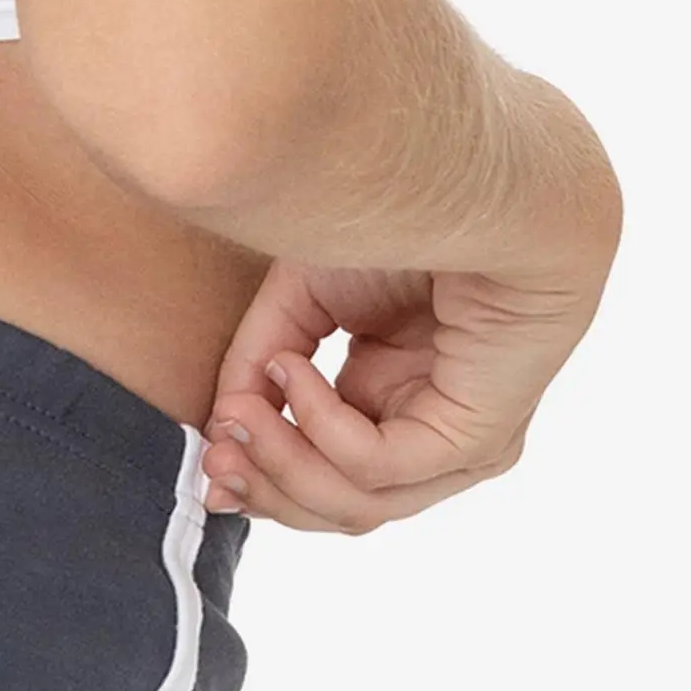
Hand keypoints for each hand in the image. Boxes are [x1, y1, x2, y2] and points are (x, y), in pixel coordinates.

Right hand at [197, 255, 601, 532]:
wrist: (486, 180)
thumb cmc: (409, 220)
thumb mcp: (305, 298)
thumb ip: (259, 364)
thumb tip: (221, 426)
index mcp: (401, 403)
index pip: (329, 478)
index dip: (261, 477)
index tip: (204, 460)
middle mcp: (436, 434)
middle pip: (339, 509)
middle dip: (266, 488)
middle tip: (211, 460)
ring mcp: (463, 446)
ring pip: (359, 506)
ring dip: (282, 466)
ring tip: (240, 414)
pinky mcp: (476, 438)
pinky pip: (378, 465)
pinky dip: (319, 427)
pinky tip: (292, 372)